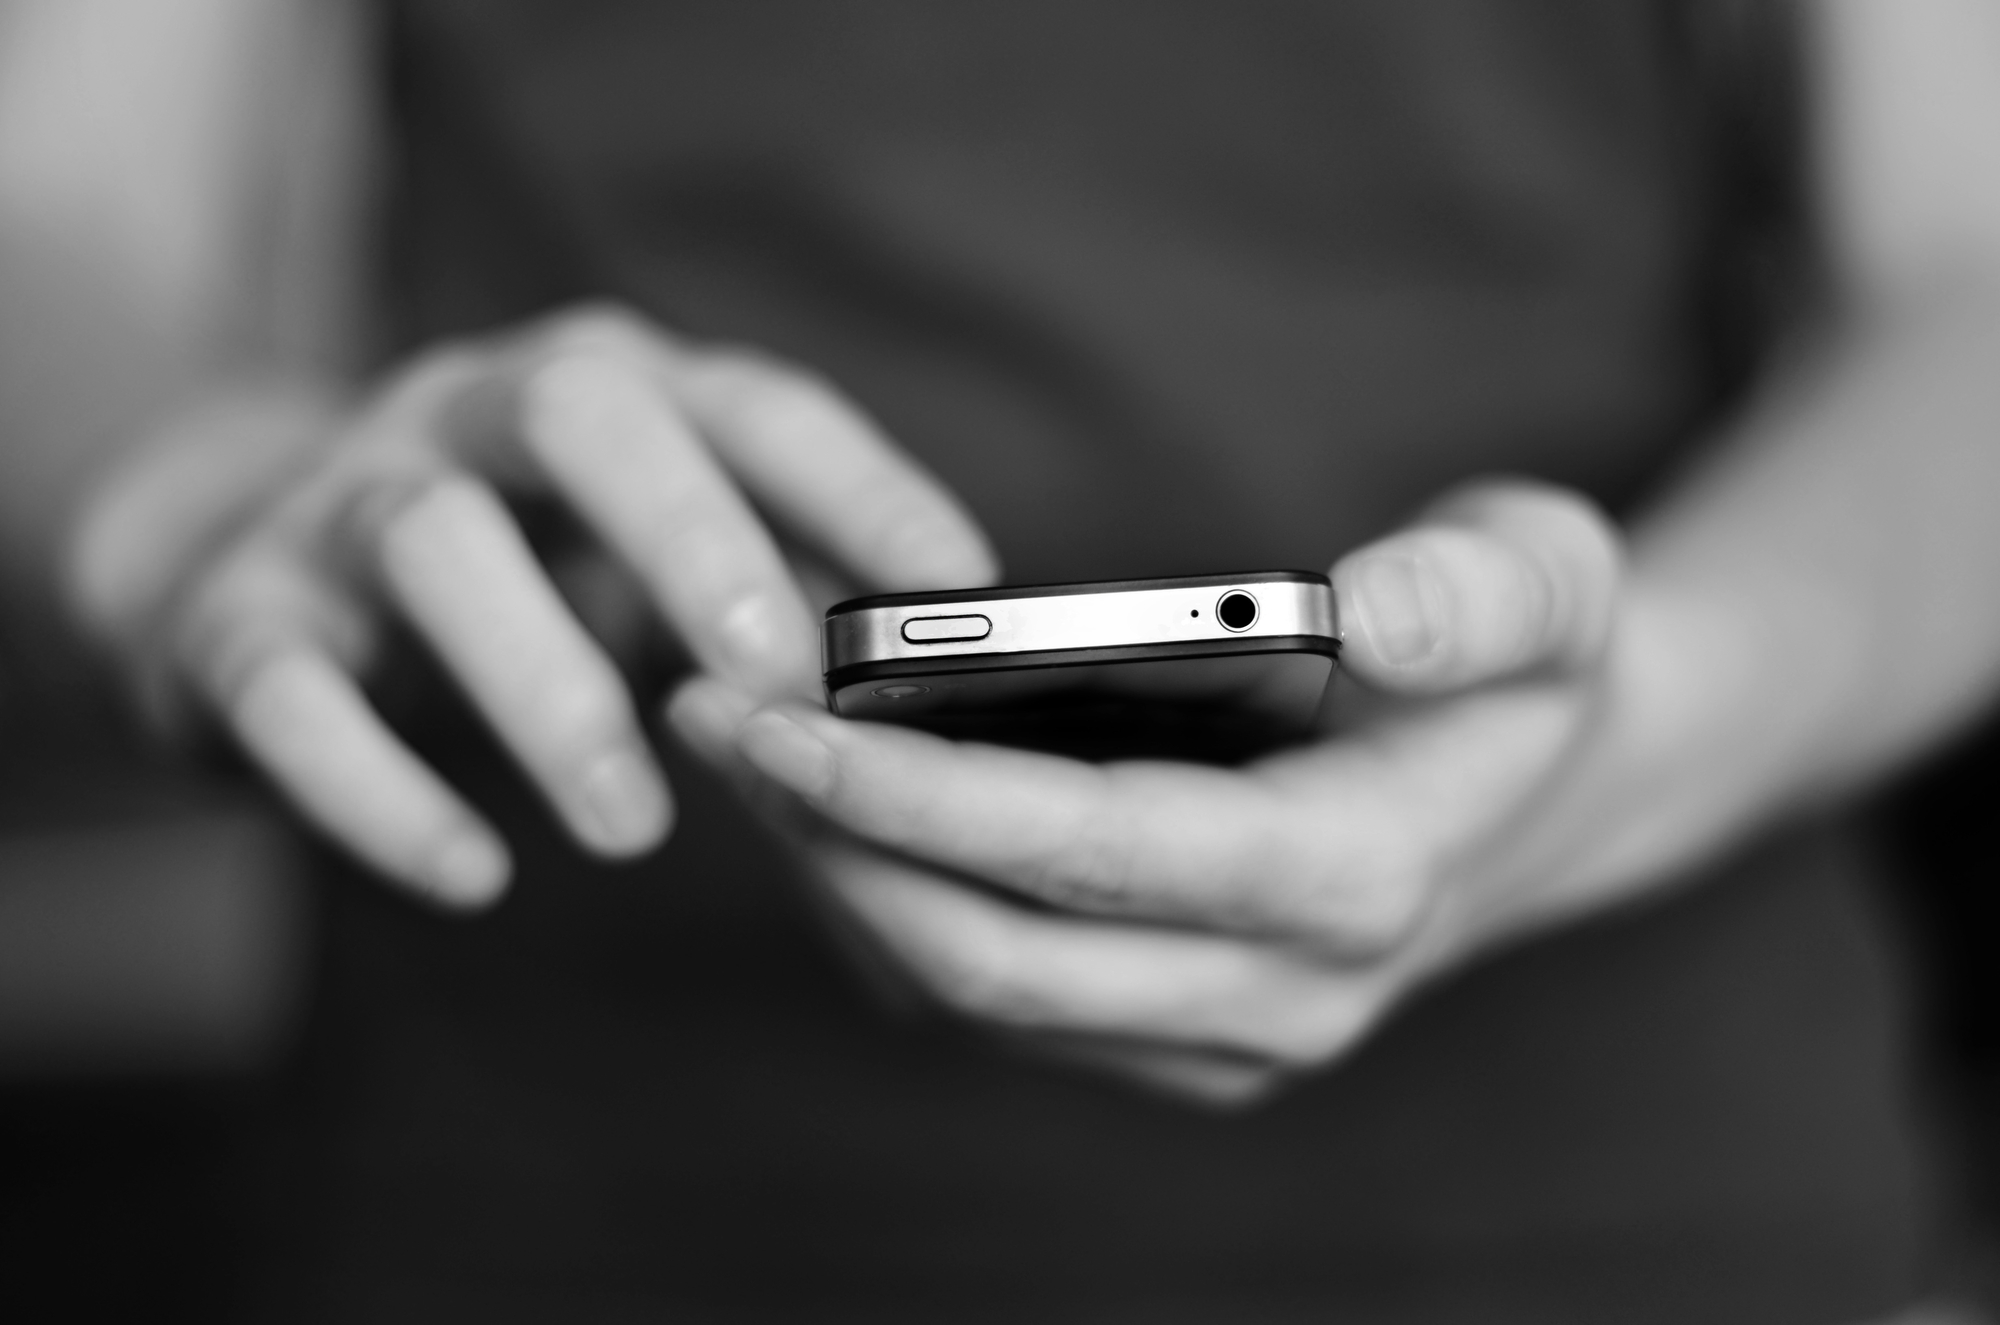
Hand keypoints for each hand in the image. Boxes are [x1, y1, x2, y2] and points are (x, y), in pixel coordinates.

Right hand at [67, 305, 995, 908]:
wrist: (256, 581)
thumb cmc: (527, 580)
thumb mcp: (656, 564)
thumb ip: (783, 599)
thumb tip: (943, 686)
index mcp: (613, 391)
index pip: (752, 403)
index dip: (862, 485)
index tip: (957, 589)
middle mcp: (474, 410)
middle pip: (580, 409)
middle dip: (687, 535)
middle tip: (770, 679)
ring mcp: (342, 499)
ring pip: (433, 539)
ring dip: (546, 686)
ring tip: (631, 828)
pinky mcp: (239, 616)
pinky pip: (288, 686)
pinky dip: (379, 789)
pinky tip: (474, 875)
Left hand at [670, 481, 1621, 1103]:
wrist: (1541, 798)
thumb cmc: (1525, 664)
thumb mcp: (1551, 580)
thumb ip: (1479, 592)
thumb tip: (1367, 600)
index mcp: (1358, 881)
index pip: (1094, 856)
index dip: (918, 792)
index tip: (767, 710)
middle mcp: (1282, 1001)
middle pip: (995, 958)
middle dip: (832, 841)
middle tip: (702, 712)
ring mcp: (1222, 1047)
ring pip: (970, 997)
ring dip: (839, 876)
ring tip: (737, 740)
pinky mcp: (1169, 1048)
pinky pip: (989, 1003)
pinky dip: (890, 905)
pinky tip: (825, 801)